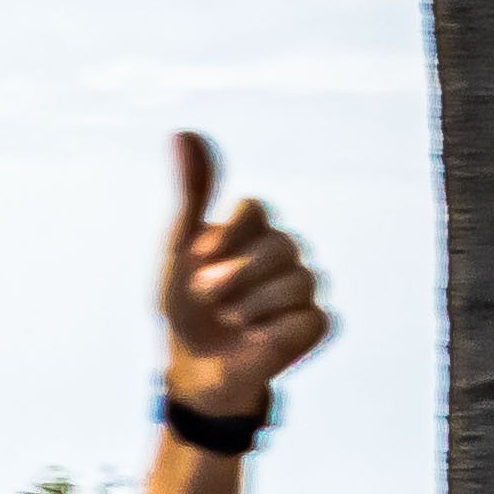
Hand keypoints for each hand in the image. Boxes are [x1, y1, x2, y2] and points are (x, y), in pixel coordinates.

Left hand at [161, 132, 329, 418]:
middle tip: (207, 295)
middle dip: (234, 275)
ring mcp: (303, 286)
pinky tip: (255, 338)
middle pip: (278, 244)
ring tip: (230, 320)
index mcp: (254, 228)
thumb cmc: (186, 304)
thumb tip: (184, 131)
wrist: (193, 363)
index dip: (221, 237)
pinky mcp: (314, 324)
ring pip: (298, 280)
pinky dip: (274, 332)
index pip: (252, 208)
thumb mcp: (179, 248)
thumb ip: (191, 192)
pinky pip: (309, 318)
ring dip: (251, 306)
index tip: (198, 259)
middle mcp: (285, 251)